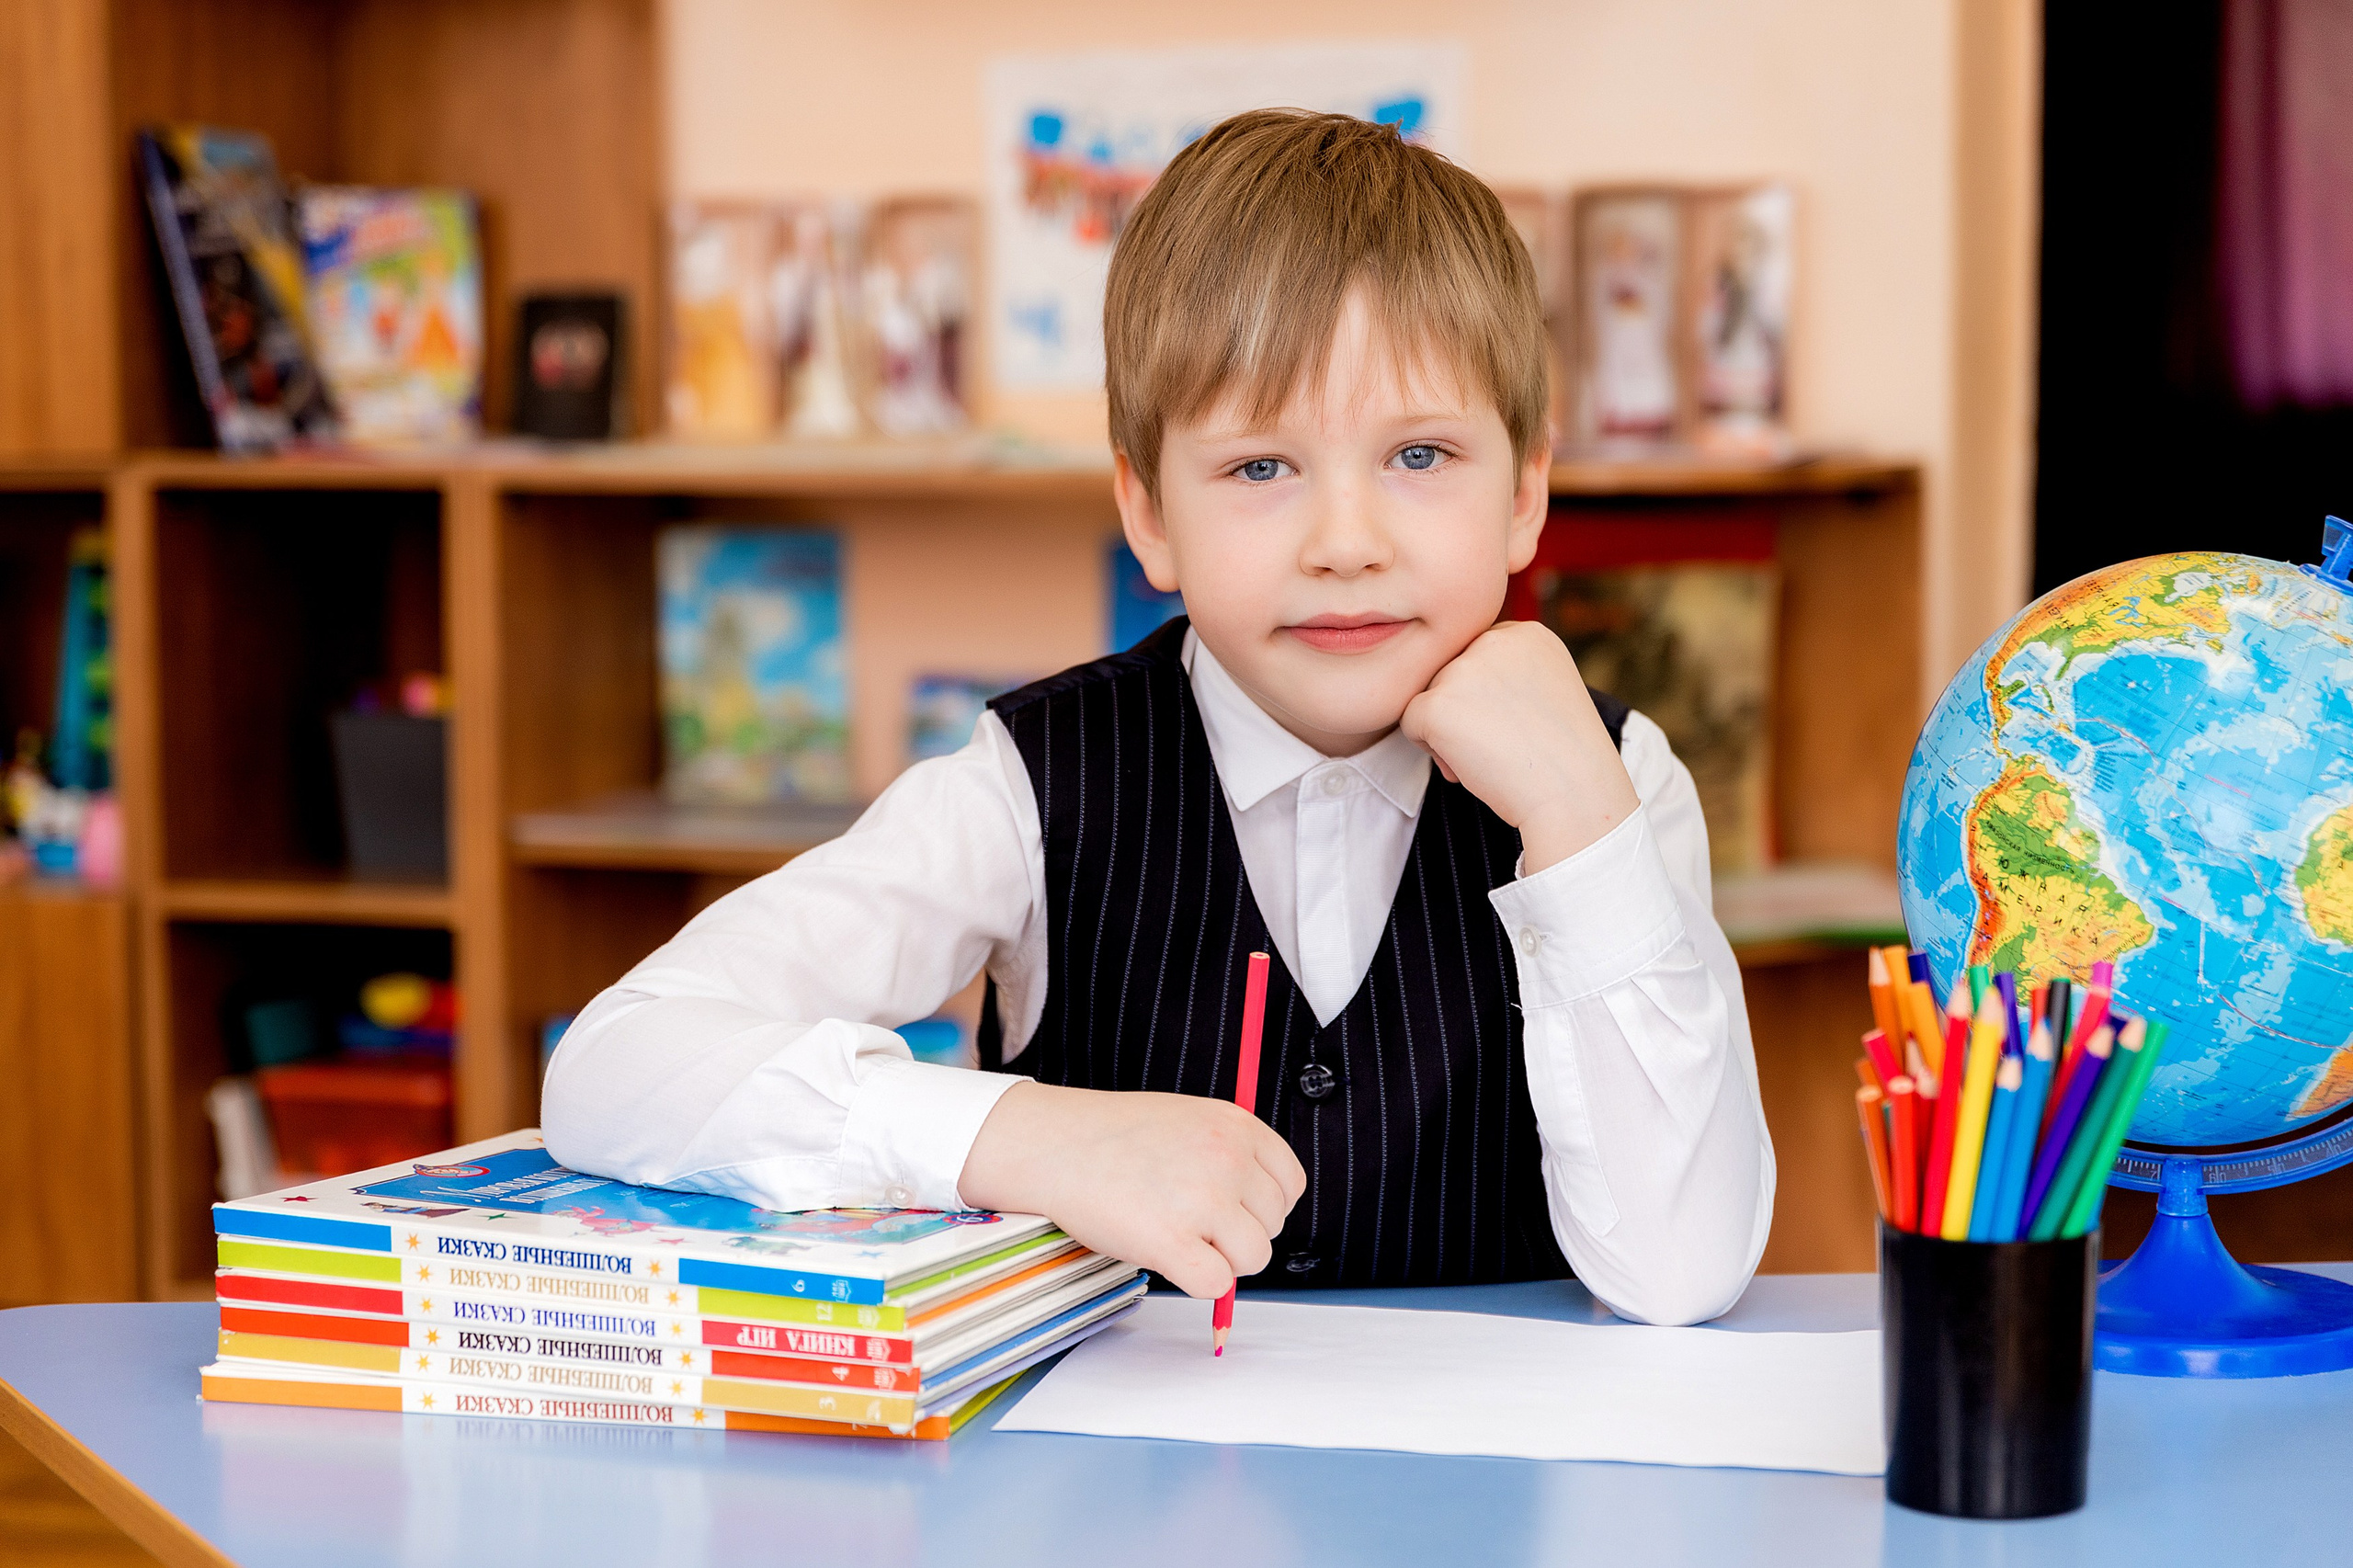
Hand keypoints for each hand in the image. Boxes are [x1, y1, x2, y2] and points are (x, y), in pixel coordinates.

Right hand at [956, 1081, 1306, 1296]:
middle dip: (1238, 1232)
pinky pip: (1217, 1283)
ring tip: (1179, 1236)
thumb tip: (1257, 1212)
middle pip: (1272, 1224)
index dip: (1262, 1205)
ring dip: (1221, 1259)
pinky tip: (1170, 1257)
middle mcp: (1228, 1159)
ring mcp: (1202, 1201)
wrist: (1055, 1143)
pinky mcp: (1171, 1241)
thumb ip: (1229, 1155)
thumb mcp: (1188, 1121)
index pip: (1290, 1184)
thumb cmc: (1113, 1137)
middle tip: (1192, 1221)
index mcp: (1237, 1126)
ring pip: (1252, 1258)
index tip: (1234, 1209)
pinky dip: (1198, 1282)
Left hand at [1398, 621, 1640, 874]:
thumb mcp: (1547, 692)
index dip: (1488, 697)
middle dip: (1466, 713)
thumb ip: (1507, 674)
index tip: (1519, 724)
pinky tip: (1469, 765)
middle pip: (1450, 673)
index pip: (1478, 656)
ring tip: (1491, 756)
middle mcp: (1492, 640)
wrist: (1576, 795)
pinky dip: (1431, 750)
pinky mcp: (1436, 703)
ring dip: (1449, 731)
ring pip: (1429, 697)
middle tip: (1505, 745)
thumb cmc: (1564, 757)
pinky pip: (1410, 723)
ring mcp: (1462, 669)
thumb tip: (1457, 685)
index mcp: (1526, 634)